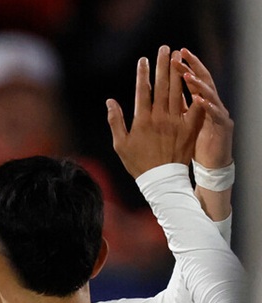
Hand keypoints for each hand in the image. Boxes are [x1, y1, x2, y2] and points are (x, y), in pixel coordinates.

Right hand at [107, 45, 206, 177]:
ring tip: (178, 58)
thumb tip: (110, 101)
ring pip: (177, 92)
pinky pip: (193, 108)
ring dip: (177, 73)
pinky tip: (195, 81)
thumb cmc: (138, 163)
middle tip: (164, 49)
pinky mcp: (189, 128)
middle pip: (162, 86)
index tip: (144, 60)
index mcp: (142, 121)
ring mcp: (176, 122)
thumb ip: (115, 121)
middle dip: (162, 65)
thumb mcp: (120, 144)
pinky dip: (194, 94)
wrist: (162, 179)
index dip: (142, 74)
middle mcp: (160, 118)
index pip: (142, 91)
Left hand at [177, 48, 232, 168]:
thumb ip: (178, 105)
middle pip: (202, 81)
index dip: (184, 67)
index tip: (173, 54)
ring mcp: (218, 114)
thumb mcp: (185, 121)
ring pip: (210, 94)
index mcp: (200, 103)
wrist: (212, 163)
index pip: (192, 80)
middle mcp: (211, 104)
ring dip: (198, 83)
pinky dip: (207, 106)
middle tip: (181, 54)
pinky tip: (199, 99)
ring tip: (187, 74)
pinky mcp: (223, 126)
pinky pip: (215, 114)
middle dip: (192, 66)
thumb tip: (163, 91)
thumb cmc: (197, 142)